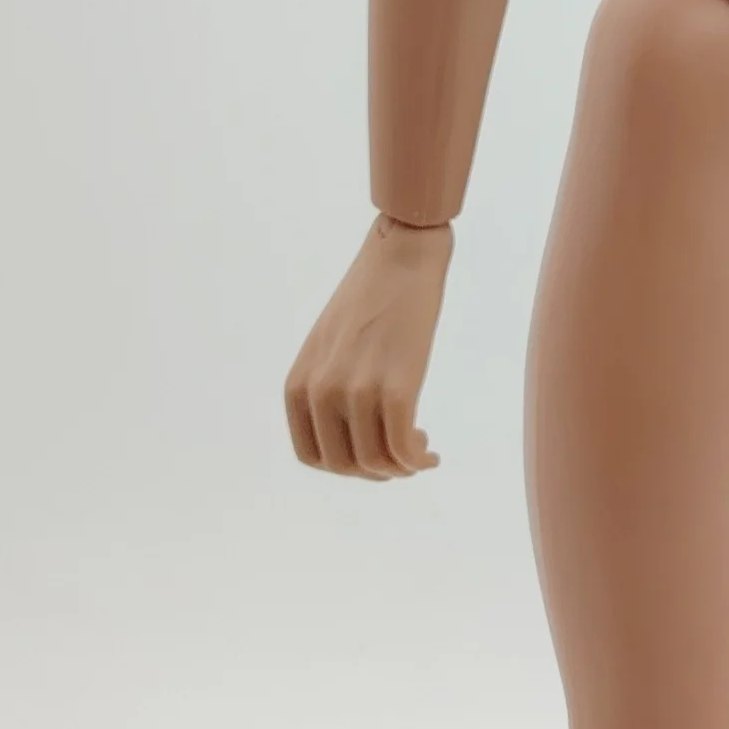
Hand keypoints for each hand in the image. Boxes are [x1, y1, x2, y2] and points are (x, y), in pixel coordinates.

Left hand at [284, 216, 452, 478]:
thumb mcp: (328, 347)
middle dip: (376, 472)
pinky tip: (431, 454)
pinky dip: (418, 460)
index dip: (345, 466)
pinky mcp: (396, 387)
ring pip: (375, 464)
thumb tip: (348, 436)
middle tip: (402, 456)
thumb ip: (327, 388)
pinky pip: (402, 448)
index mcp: (298, 384)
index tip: (372, 455)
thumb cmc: (370, 298)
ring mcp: (356, 390)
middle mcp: (320, 391)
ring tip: (420, 452)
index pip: (311, 456)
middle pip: (344, 465)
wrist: (401, 257)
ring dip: (401, 469)